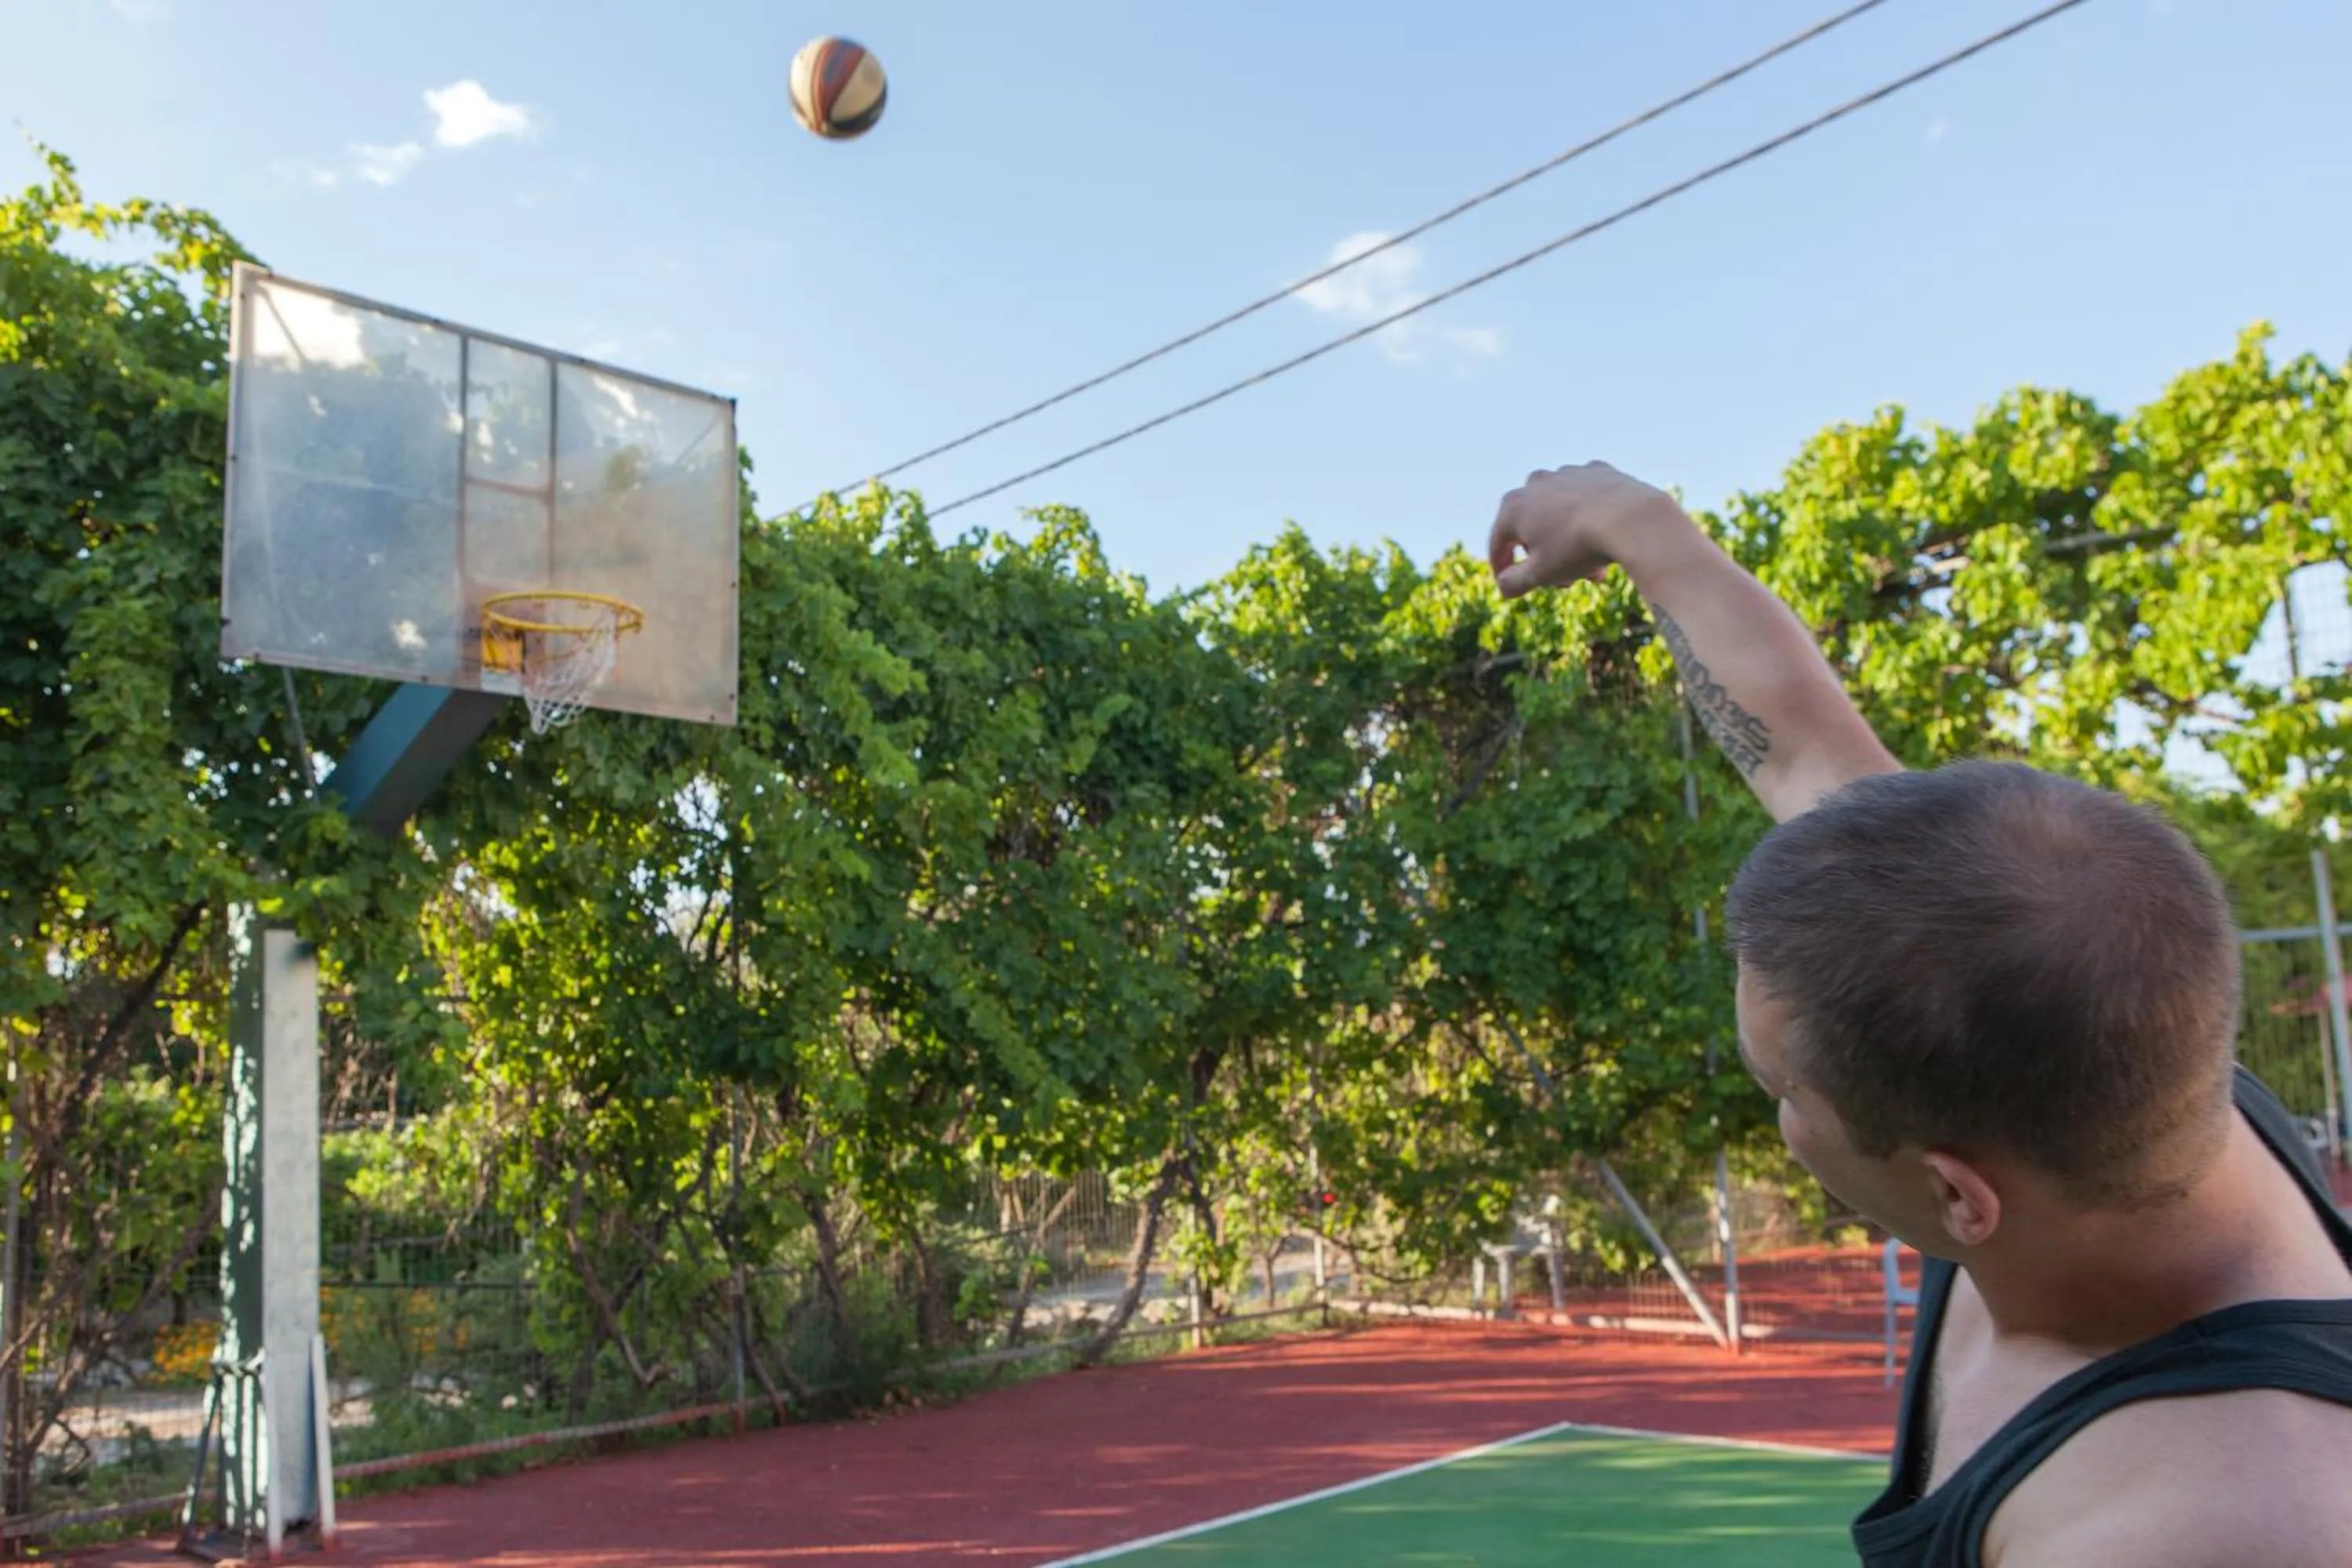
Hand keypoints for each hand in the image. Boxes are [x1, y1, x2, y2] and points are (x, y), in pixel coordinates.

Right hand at [1487, 462, 1683, 598]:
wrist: (1631, 519)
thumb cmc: (1579, 547)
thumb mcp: (1541, 574)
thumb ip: (1514, 582)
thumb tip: (1503, 586)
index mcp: (1513, 506)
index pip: (1498, 543)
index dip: (1502, 568)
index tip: (1510, 586)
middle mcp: (1535, 483)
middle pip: (1533, 528)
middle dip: (1546, 558)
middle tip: (1564, 582)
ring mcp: (1567, 473)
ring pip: (1560, 513)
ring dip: (1569, 541)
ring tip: (1592, 569)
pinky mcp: (1597, 471)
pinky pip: (1588, 499)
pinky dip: (1591, 517)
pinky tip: (1605, 537)